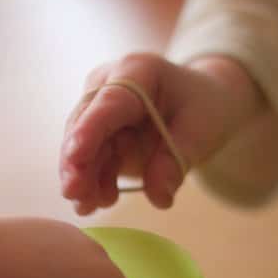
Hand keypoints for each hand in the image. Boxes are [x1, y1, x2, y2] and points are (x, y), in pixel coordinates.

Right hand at [60, 53, 263, 213]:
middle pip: (85, 124)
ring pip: (82, 146)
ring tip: (86, 207)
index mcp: (138, 70)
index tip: (75, 157)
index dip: (90, 130)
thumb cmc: (203, 107)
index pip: (109, 102)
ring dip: (82, 178)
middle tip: (74, 194)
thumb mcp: (202, 130)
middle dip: (77, 161)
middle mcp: (108, 85)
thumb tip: (158, 197)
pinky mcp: (100, 134)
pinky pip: (91, 161)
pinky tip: (94, 204)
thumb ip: (177, 160)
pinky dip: (92, 183)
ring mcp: (100, 109)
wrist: (202, 103)